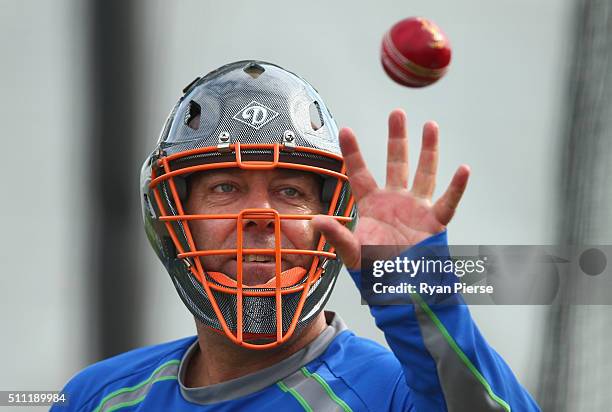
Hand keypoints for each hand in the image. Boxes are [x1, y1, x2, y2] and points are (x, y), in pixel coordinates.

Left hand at [312, 109, 469, 269]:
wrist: (399, 291)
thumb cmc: (374, 272)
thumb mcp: (352, 253)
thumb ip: (337, 235)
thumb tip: (316, 220)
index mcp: (371, 205)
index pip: (360, 172)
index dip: (354, 152)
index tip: (346, 129)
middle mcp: (394, 201)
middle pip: (396, 163)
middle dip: (397, 138)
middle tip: (397, 113)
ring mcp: (416, 209)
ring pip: (424, 173)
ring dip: (428, 150)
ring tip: (430, 125)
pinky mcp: (434, 222)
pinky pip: (448, 202)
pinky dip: (457, 187)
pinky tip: (464, 169)